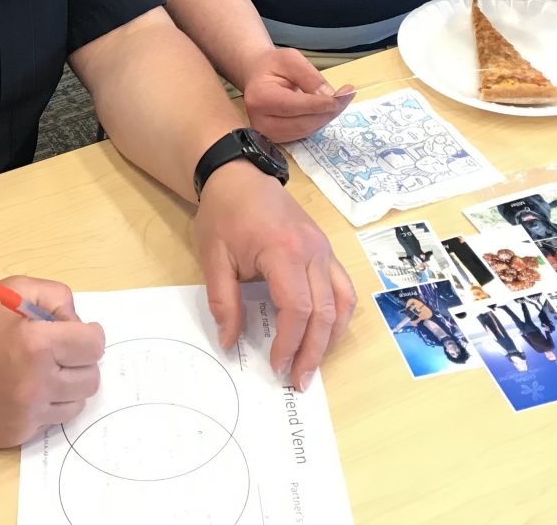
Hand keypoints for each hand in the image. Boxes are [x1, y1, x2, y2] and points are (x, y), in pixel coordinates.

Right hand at [0, 276, 105, 447]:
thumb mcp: (13, 289)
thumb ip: (56, 297)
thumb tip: (78, 324)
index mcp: (37, 345)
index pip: (94, 346)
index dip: (88, 335)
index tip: (76, 333)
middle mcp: (35, 385)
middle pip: (91, 378)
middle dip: (81, 361)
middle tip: (59, 351)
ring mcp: (25, 414)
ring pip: (75, 404)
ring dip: (67, 386)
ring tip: (41, 370)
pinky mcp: (15, 435)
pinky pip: (50, 421)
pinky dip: (44, 405)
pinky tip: (21, 388)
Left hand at [195, 161, 356, 389]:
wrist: (238, 176)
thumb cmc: (224, 214)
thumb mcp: (214, 258)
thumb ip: (223, 302)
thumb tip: (230, 342)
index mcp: (284, 252)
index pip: (298, 309)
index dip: (289, 343)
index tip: (276, 366)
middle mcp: (313, 251)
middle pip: (325, 312)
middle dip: (313, 351)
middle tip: (299, 381)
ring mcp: (324, 249)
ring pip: (342, 302)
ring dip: (332, 337)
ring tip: (314, 363)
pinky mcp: (326, 248)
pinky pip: (343, 286)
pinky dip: (339, 314)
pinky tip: (326, 332)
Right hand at [240, 46, 355, 143]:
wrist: (257, 77)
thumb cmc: (272, 66)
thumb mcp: (290, 59)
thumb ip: (308, 76)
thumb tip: (327, 96)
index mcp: (260, 98)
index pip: (294, 106)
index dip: (319, 104)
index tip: (340, 97)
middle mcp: (260, 121)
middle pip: (303, 123)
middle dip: (328, 111)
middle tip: (346, 96)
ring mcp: (267, 134)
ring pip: (306, 131)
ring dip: (326, 117)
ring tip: (339, 100)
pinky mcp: (276, 140)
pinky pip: (304, 133)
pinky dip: (318, 122)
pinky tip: (326, 109)